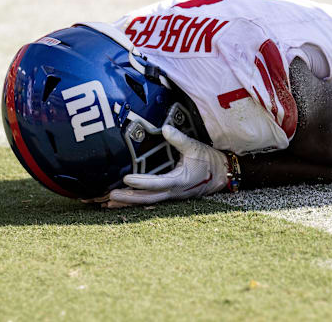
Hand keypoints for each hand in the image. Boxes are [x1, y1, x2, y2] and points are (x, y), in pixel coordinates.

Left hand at [107, 125, 228, 206]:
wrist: (223, 175)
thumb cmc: (209, 161)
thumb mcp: (196, 147)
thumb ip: (179, 139)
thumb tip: (165, 128)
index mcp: (180, 181)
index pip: (157, 183)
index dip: (141, 182)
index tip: (126, 179)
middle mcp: (174, 192)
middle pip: (148, 198)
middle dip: (129, 198)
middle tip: (110, 196)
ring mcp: (172, 195)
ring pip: (148, 202)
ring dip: (129, 202)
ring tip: (109, 203)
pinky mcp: (170, 195)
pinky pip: (151, 200)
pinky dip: (136, 201)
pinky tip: (123, 201)